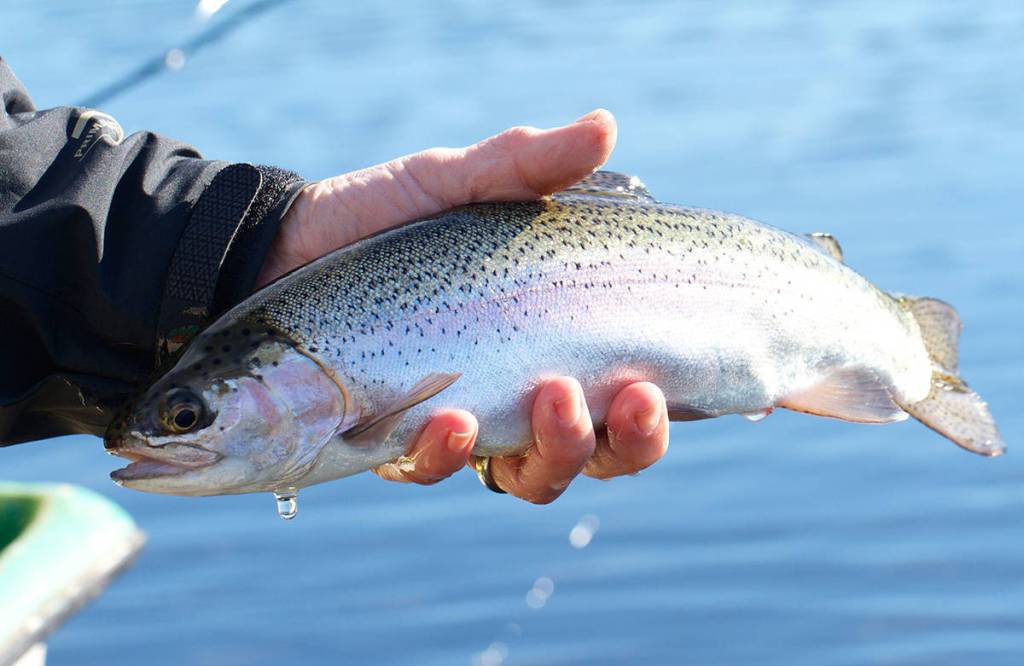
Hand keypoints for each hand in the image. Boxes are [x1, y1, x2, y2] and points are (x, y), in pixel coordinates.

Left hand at [260, 110, 669, 502]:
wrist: (281, 244)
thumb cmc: (382, 216)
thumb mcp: (455, 181)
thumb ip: (525, 164)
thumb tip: (607, 126)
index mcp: (550, 342)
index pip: (625, 399)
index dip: (652, 414)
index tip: (656, 383)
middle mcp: (517, 395)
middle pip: (596, 455)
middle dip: (623, 443)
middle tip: (626, 397)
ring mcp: (461, 423)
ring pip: (530, 478)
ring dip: (555, 454)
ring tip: (550, 400)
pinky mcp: (394, 438)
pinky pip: (430, 470)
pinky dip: (446, 456)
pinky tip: (447, 420)